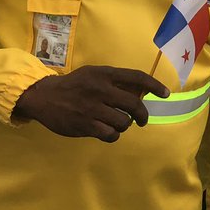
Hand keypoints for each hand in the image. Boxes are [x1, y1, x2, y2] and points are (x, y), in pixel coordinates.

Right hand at [13, 66, 168, 142]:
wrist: (44, 97)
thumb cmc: (74, 85)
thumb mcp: (94, 74)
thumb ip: (116, 80)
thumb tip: (142, 90)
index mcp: (105, 74)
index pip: (137, 78)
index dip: (155, 86)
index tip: (166, 94)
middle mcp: (101, 90)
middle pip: (134, 105)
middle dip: (143, 115)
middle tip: (142, 120)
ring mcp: (93, 109)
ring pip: (124, 122)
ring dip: (125, 125)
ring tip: (117, 123)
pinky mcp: (85, 125)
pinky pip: (110, 135)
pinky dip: (113, 135)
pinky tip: (107, 132)